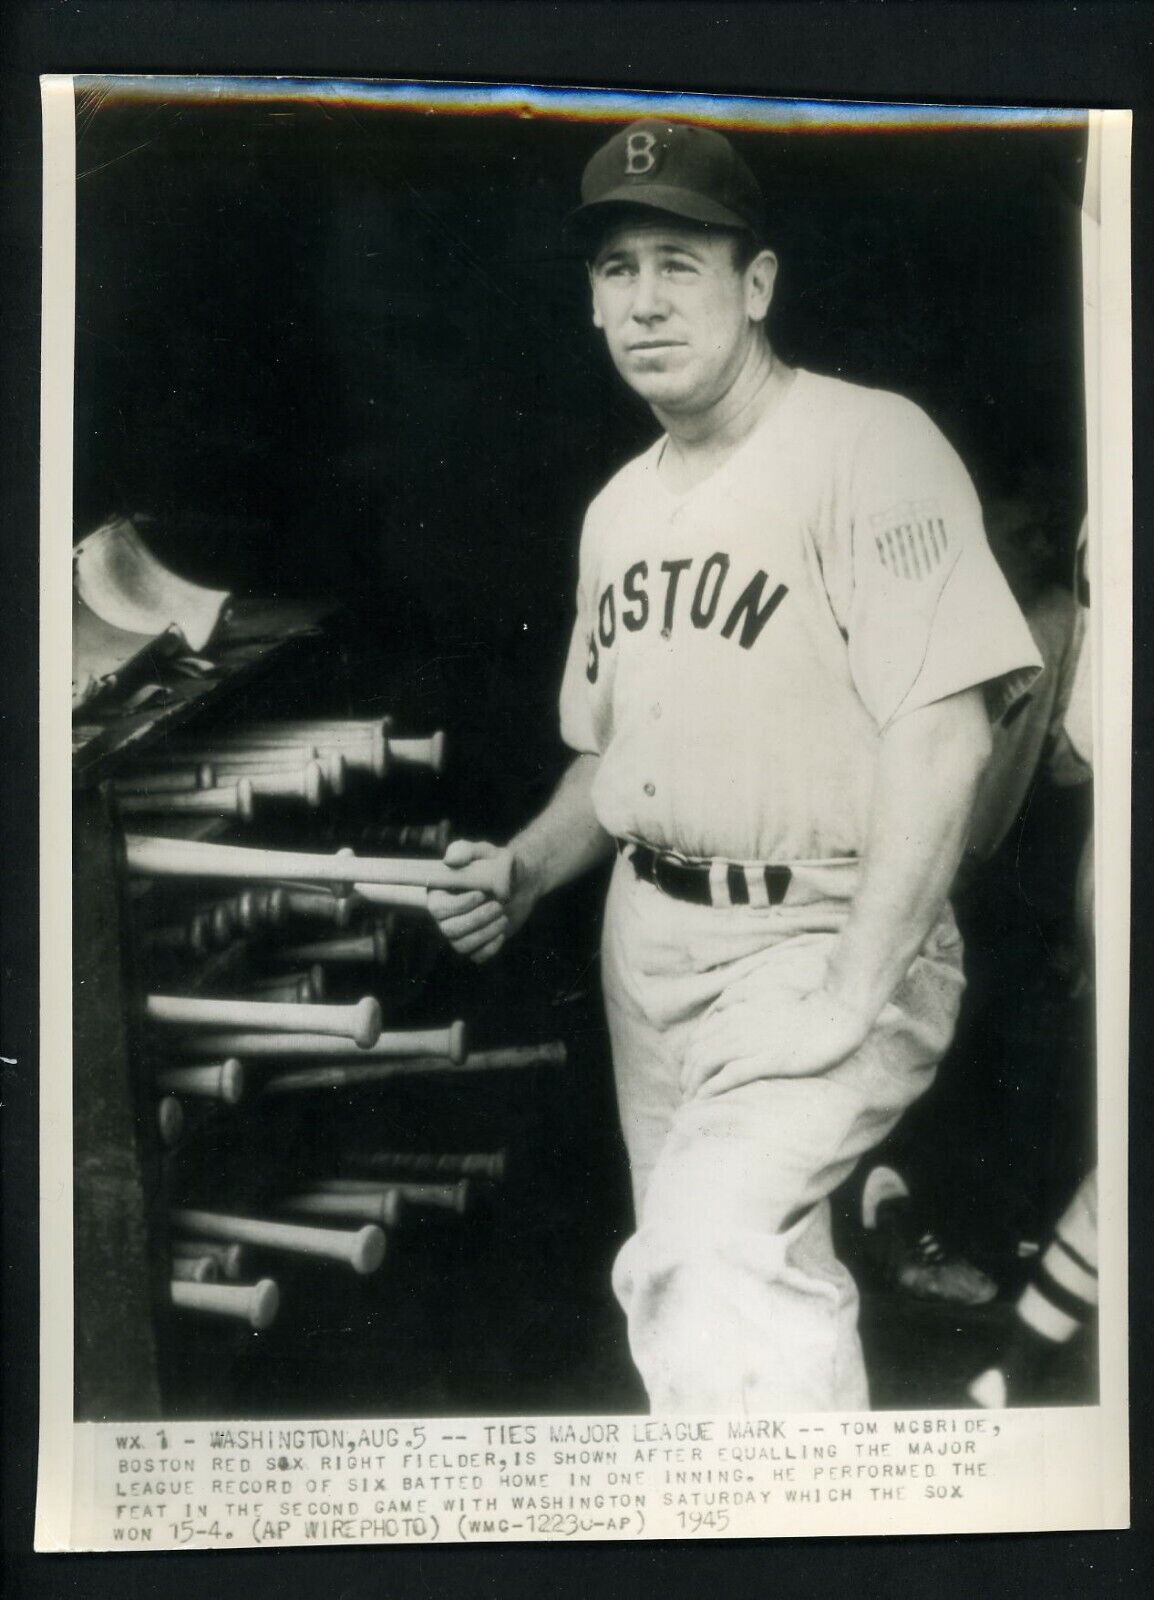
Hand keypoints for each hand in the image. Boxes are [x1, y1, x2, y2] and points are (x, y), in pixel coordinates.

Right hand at [427, 838, 538, 963]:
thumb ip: (466, 850)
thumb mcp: (485, 852)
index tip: (482, 894)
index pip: (439, 909)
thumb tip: (449, 860)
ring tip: (503, 916)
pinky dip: (491, 947)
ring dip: (486, 933)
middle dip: (476, 920)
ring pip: (462, 945)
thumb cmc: (500, 865)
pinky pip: (476, 956)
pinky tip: (502, 931)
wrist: (522, 881)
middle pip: (449, 930)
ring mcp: (460, 932)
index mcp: (440, 894)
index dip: (460, 905)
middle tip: (498, 906)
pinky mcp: (476, 944)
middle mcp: (445, 916)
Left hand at [681, 986, 875, 1098]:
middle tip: (686, 1093)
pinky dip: (713, 1087)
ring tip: (692, 1101)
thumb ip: (742, 1000)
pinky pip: (729, 1076)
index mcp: (737, 1012)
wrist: (836, 1012)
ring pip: (706, 1064)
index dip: (690, 1059)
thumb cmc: (806, 1007)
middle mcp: (738, 1026)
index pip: (699, 1039)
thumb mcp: (767, 996)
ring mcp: (751, 1043)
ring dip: (694, 1084)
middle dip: (687, 1075)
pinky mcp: (766, 1060)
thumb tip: (723, 1008)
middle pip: (696, 1053)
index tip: (690, 1075)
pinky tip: (706, 1098)